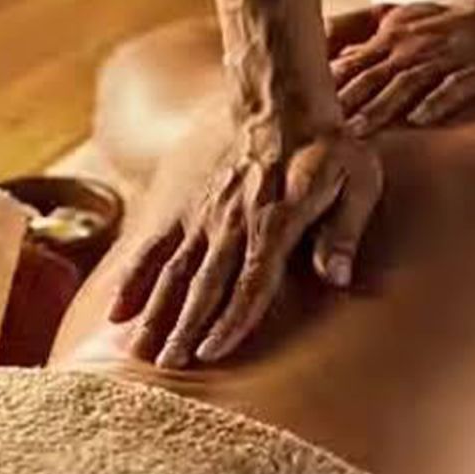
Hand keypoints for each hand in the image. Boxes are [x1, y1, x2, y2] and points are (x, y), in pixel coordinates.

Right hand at [109, 134, 381, 367]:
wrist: (284, 106)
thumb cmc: (330, 151)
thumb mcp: (357, 184)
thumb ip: (344, 232)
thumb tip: (338, 279)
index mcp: (276, 223)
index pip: (252, 281)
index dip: (232, 319)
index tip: (212, 353)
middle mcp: (233, 224)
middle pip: (206, 285)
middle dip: (186, 328)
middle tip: (168, 368)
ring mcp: (204, 216)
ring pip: (175, 272)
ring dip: (157, 314)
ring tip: (140, 353)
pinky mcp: (187, 208)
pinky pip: (154, 246)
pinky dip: (134, 279)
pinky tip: (117, 312)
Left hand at [328, 1, 474, 135]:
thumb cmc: (449, 23)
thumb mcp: (398, 20)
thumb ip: (358, 33)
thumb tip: (314, 52)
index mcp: (391, 40)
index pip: (350, 64)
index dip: (322, 87)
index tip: (294, 114)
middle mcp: (414, 48)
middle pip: (372, 76)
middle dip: (344, 103)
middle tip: (314, 133)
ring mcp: (447, 58)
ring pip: (408, 83)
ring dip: (381, 106)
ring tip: (358, 131)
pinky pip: (456, 86)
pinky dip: (438, 101)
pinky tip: (421, 120)